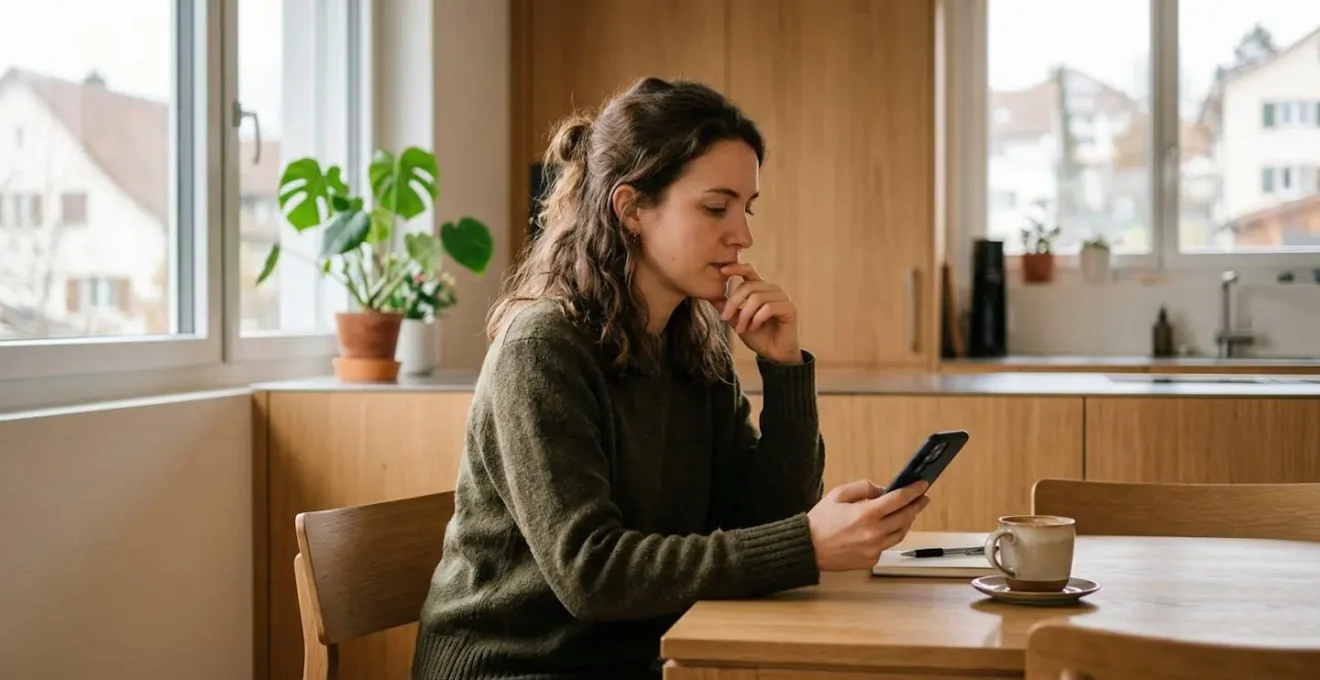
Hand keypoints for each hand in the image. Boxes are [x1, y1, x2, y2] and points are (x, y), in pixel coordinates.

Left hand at [714, 263, 800, 364]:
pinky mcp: (790, 308)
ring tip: (741, 328)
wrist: (773, 354)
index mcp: (760, 289)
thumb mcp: (736, 320)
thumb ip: (726, 307)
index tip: (721, 271)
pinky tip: (754, 327)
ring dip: (745, 315)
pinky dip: (757, 319)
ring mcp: (783, 298)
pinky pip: (768, 308)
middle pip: (748, 286)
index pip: (748, 271)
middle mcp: (772, 289)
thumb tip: (709, 294)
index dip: (736, 268)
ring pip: (757, 298)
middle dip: (734, 303)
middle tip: (725, 318)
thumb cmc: (758, 336)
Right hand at [806, 478, 930, 571]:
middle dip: (917, 505)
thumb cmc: (820, 521)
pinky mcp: (872, 560)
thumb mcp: (838, 494)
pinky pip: (888, 545)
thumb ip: (863, 488)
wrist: (808, 547)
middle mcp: (873, 533)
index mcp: (866, 514)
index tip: (922, 485)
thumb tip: (883, 490)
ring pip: (901, 533)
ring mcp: (874, 548)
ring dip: (907, 521)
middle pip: (905, 517)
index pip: (899, 499)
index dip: (914, 491)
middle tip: (923, 498)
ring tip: (908, 512)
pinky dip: (891, 534)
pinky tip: (888, 528)